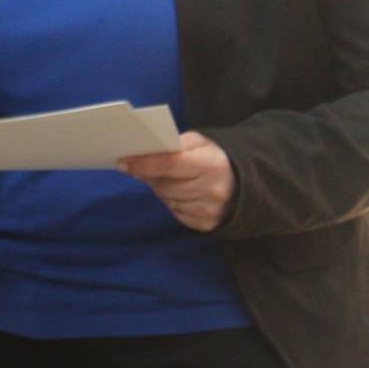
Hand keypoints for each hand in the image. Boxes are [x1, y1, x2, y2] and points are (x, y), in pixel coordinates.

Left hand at [118, 131, 233, 232]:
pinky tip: (180, 192)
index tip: (123, 161)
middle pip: (165, 185)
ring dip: (160, 190)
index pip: (169, 164)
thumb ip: (173, 145)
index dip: (143, 163)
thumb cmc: (215, 157)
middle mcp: (213, 190)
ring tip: (167, 178)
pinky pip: (176, 213)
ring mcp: (210, 211)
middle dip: (149, 176)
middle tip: (140, 168)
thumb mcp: (200, 142)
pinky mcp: (207, 225)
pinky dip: (172, 202)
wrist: (245, 182)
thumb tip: (141, 156)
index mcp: (212, 165)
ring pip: (168, 200)